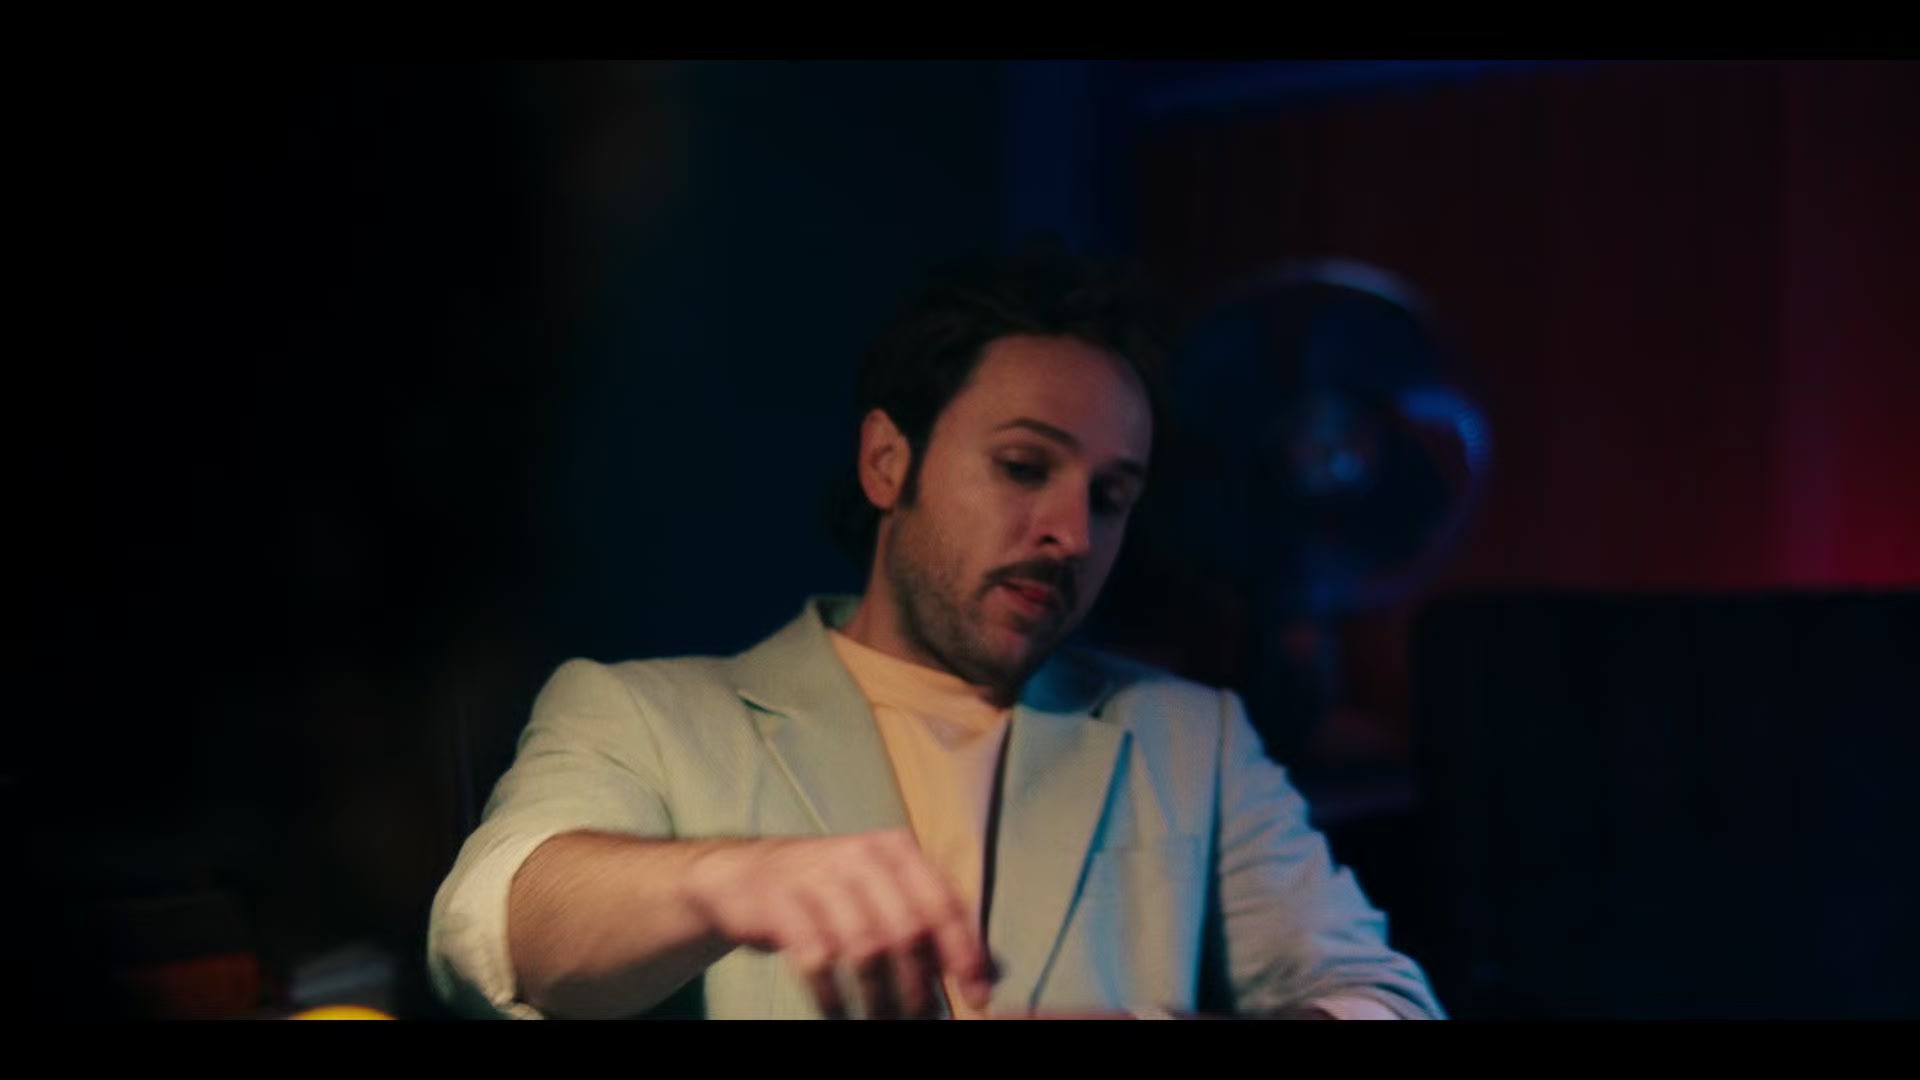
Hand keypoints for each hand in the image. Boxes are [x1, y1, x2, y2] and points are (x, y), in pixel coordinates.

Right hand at [683, 828, 995, 1019]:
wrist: (744, 877)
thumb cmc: (829, 892)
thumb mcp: (881, 893)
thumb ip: (928, 923)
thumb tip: (986, 973)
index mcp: (896, 849)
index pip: (943, 903)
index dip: (964, 953)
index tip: (976, 997)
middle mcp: (861, 855)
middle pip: (906, 930)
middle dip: (918, 984)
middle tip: (921, 1018)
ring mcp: (818, 876)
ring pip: (864, 948)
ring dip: (878, 997)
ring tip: (883, 1021)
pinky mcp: (781, 903)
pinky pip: (817, 960)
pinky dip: (832, 997)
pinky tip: (838, 1015)